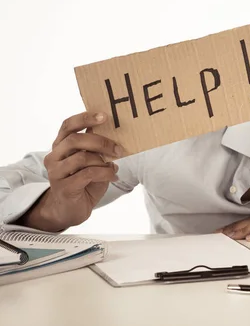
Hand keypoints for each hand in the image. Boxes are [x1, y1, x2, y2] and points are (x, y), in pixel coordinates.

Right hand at [20, 111, 123, 230]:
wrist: (71, 210)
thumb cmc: (84, 182)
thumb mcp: (92, 161)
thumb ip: (97, 148)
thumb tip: (116, 133)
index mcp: (61, 145)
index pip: (68, 125)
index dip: (85, 118)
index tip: (104, 116)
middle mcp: (54, 156)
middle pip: (75, 139)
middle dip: (101, 142)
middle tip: (119, 149)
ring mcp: (56, 172)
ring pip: (82, 157)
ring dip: (103, 160)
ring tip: (114, 166)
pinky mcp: (63, 187)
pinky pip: (87, 174)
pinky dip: (104, 173)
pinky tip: (112, 176)